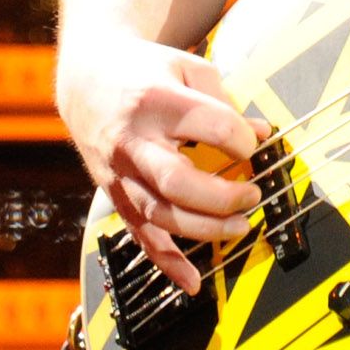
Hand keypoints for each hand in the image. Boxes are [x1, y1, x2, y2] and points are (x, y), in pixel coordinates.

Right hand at [58, 34, 264, 294]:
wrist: (86, 82)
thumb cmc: (144, 71)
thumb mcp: (186, 67)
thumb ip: (225, 100)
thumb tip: (263, 134)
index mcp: (156, 100)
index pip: (210, 126)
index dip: (242, 139)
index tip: (253, 143)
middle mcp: (133, 141)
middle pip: (177, 181)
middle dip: (222, 196)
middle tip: (252, 195)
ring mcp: (120, 173)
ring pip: (161, 215)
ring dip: (206, 230)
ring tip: (241, 226)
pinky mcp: (115, 196)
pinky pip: (141, 237)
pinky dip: (167, 264)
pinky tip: (193, 282)